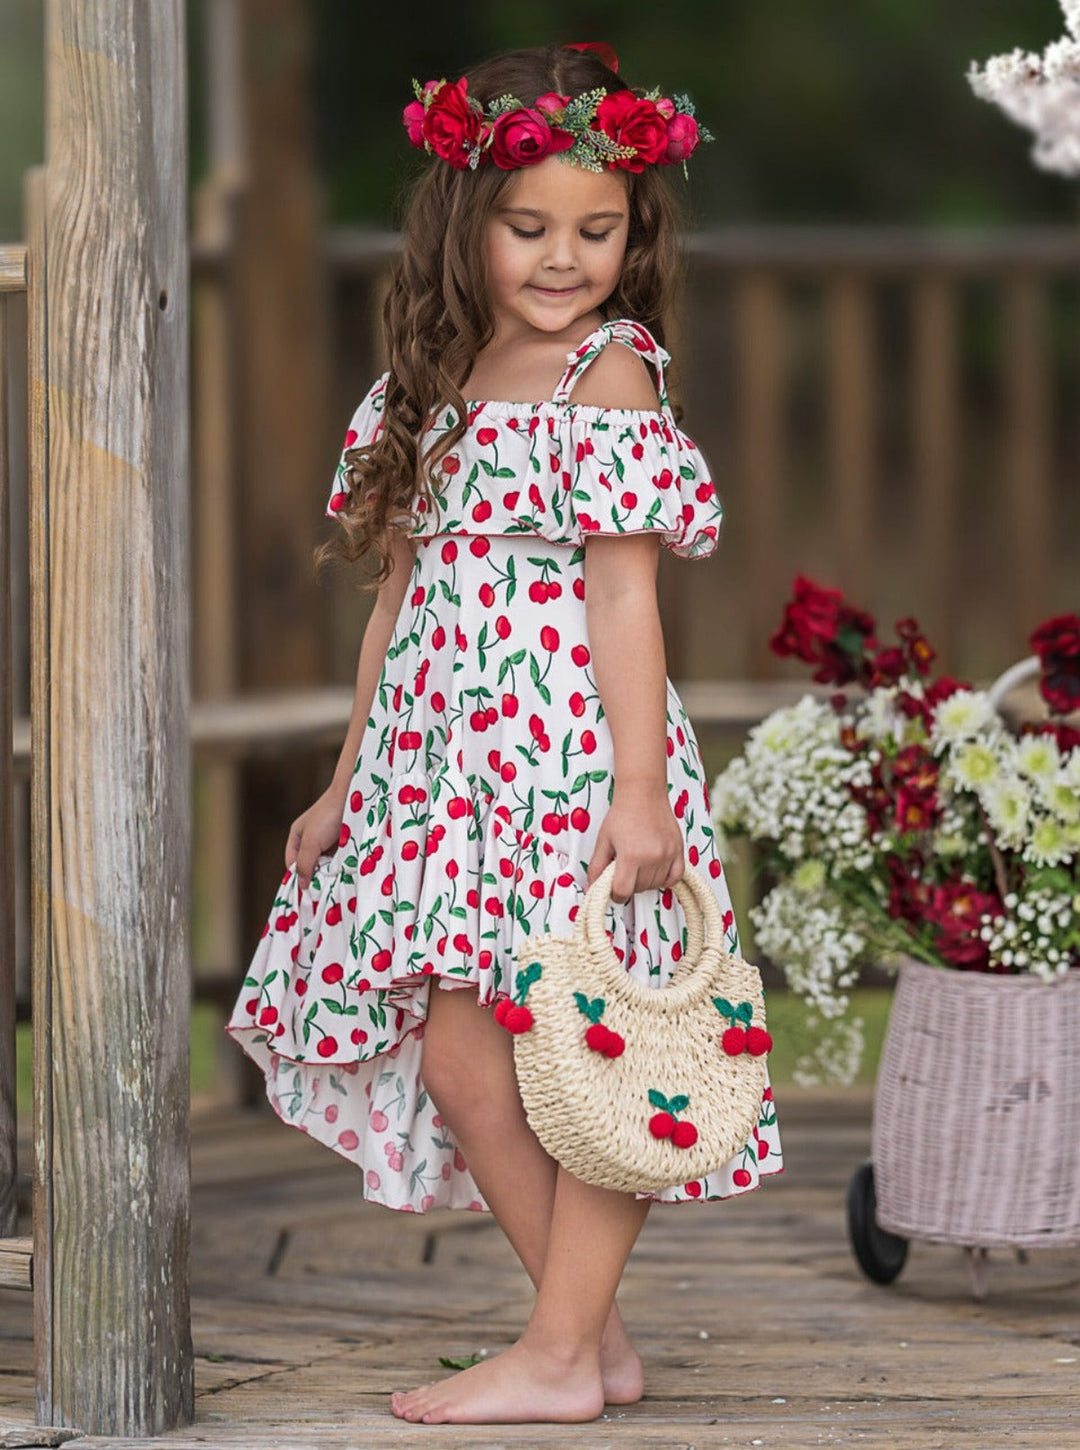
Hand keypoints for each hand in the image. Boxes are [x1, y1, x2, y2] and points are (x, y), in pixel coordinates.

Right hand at [286, 783, 348, 890]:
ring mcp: (328, 839)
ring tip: (336, 877)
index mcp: (298, 835)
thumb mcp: (311, 842)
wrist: (354, 796)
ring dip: (331, 870)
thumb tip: (301, 885)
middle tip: (324, 886)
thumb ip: (305, 864)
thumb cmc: (328, 816)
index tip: (308, 890)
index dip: (298, 876)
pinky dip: (342, 864)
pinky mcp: (344, 840)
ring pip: (326, 862)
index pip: (292, 863)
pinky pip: (340, 857)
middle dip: (316, 874)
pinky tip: (346, 869)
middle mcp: (312, 837)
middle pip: (310, 864)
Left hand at [585, 782, 684, 902]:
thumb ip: (596, 868)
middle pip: (640, 889)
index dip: (615, 894)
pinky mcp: (679, 850)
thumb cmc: (621, 814)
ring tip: (638, 865)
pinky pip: (675, 877)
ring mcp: (668, 854)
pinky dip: (665, 879)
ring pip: (656, 884)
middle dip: (629, 885)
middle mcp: (652, 857)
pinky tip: (655, 870)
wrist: (642, 792)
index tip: (613, 887)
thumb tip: (591, 889)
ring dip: (646, 881)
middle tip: (624, 869)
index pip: (623, 891)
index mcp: (631, 855)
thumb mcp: (603, 841)